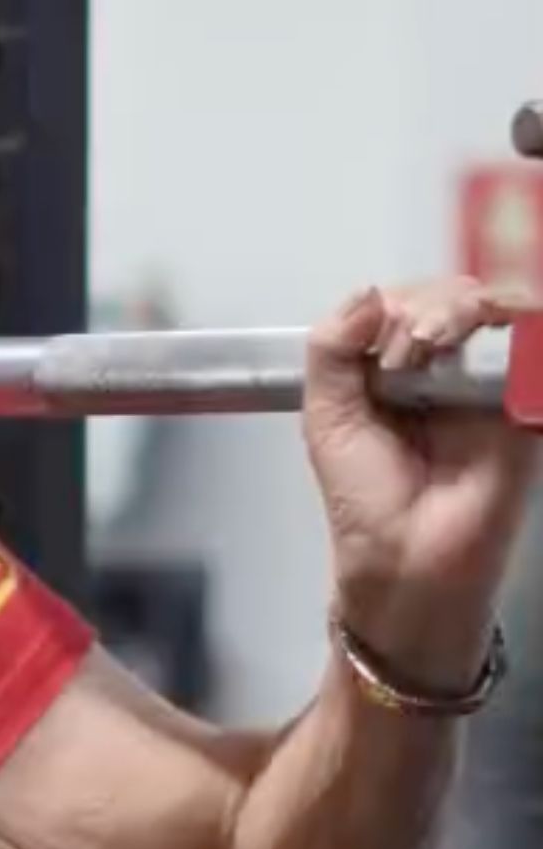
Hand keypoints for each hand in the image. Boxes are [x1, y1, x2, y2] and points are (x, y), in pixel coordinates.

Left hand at [305, 277, 539, 685]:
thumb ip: (331, 352)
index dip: (391, 308)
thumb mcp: (327, 419)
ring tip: (427, 345)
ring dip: (460, 308)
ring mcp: (488, 380)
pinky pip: (534, 344)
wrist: (408, 556)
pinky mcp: (526, 400)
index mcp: (392, 369)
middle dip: (425, 307)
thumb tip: (367, 292)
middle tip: (404, 352)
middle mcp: (444, 368)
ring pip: (495, 306)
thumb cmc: (365, 499)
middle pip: (452, 294)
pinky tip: (482, 339)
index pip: (403, 302)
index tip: (373, 348)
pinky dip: (517, 323)